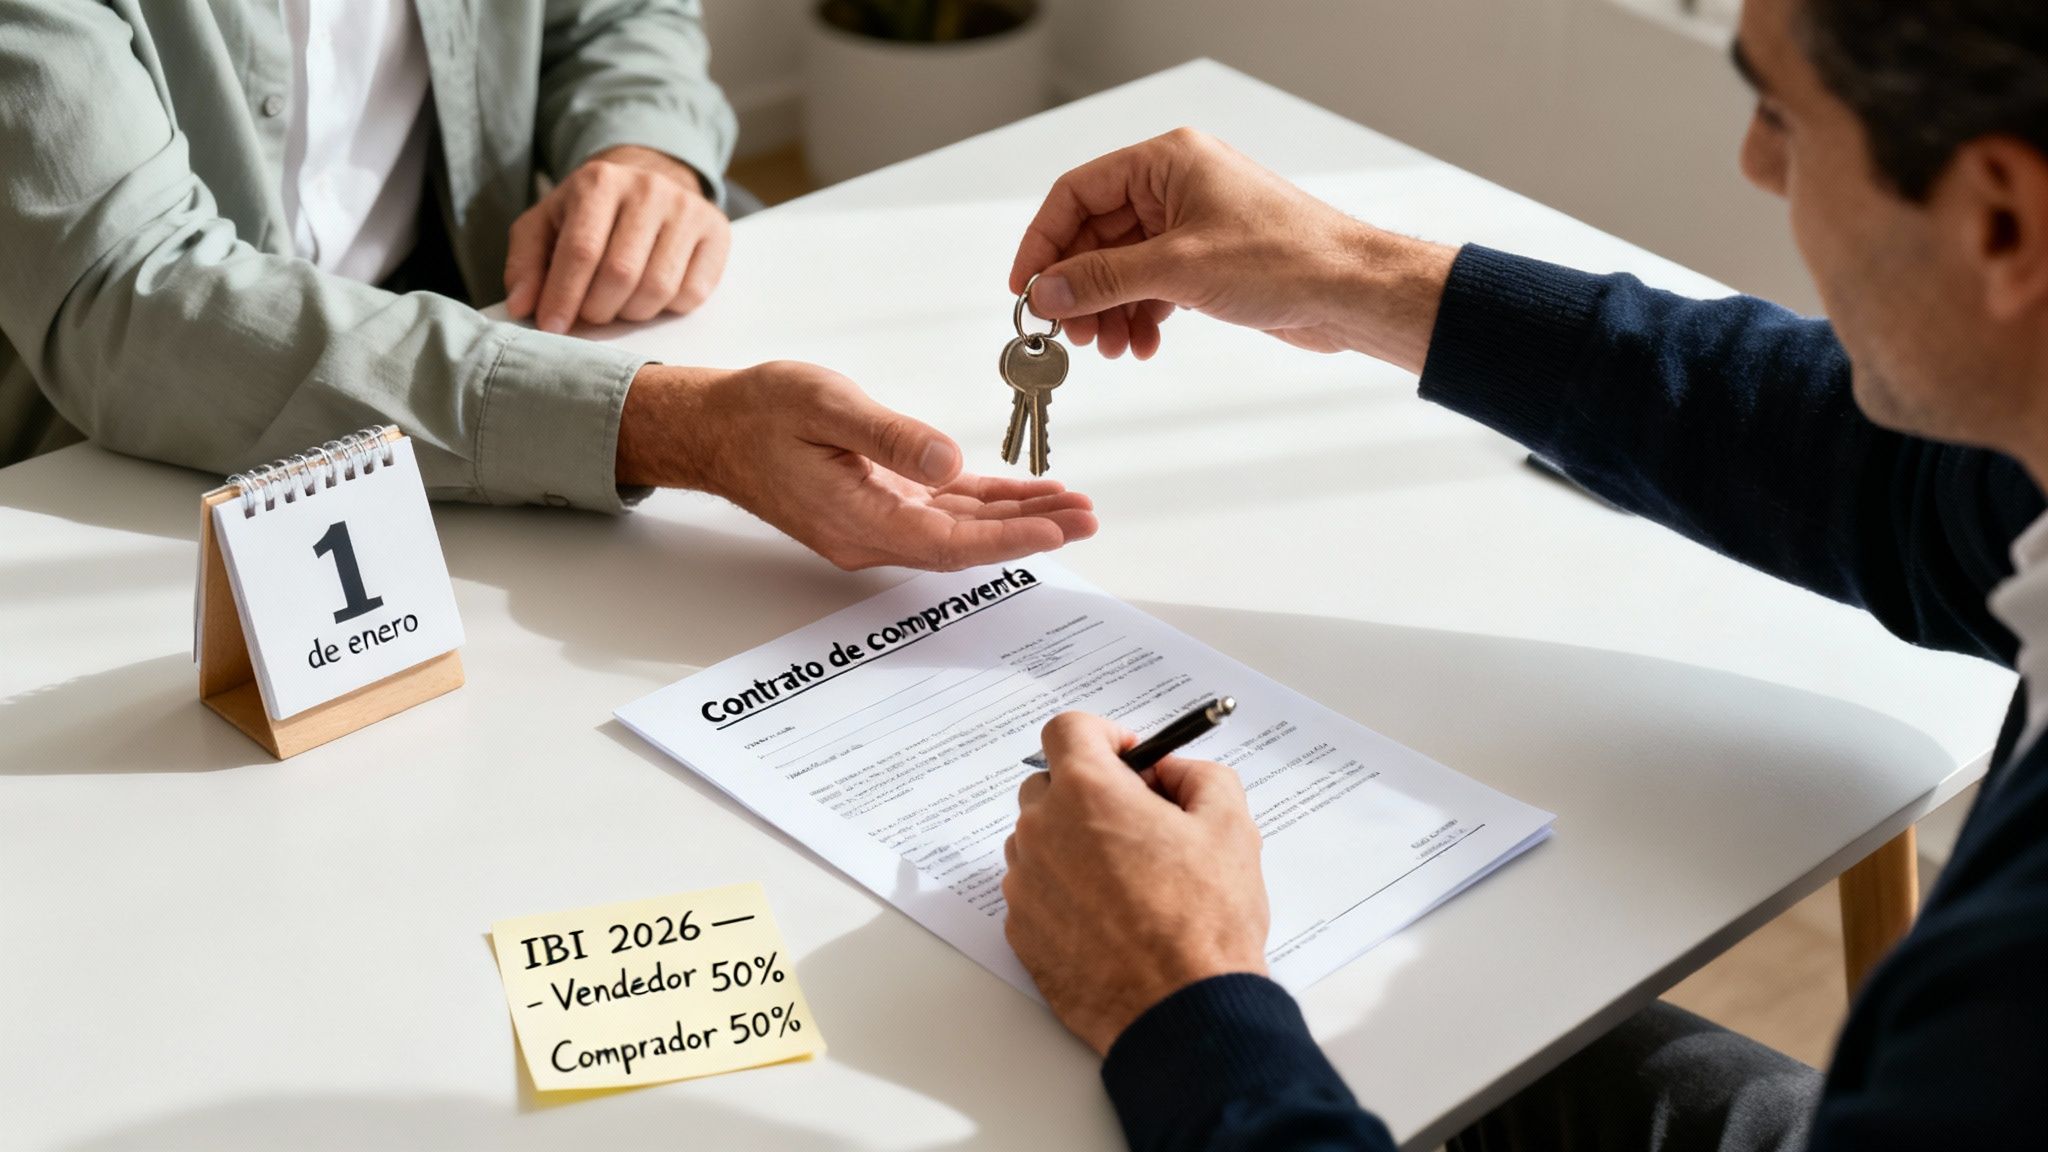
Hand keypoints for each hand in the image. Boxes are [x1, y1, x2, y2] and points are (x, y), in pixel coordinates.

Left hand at [505, 145, 730, 332]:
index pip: (581, 251)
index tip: (552, 327)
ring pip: (657, 289)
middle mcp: (649, 188)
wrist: (647, 183)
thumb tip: (521, 306)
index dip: (563, 296)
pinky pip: (692, 294)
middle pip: (621, 274)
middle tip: (589, 314)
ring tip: (618, 303)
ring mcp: (688, 209)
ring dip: (631, 313)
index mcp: (599, 181)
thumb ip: (526, 264)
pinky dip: (666, 308)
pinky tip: (650, 294)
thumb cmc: (589, 214)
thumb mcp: (546, 226)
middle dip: (597, 309)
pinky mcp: (717, 232)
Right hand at [617, 362, 1097, 569]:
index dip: (1009, 538)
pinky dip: (985, 505)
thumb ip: (888, 435)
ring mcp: (874, 525)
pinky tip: (1023, 496)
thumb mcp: (825, 404)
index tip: (1058, 529)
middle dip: (1029, 532)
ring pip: (960, 531)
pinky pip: (942, 513)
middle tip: (1087, 519)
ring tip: (1072, 507)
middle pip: (965, 545)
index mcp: (857, 517)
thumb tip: (949, 460)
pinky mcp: (877, 506)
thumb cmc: (760, 411)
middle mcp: (870, 534)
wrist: (712, 428)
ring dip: (1015, 519)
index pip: (950, 541)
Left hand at [1002, 712, 1268, 1053]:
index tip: (1129, 757)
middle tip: (1139, 822)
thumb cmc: (1205, 924)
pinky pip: (1036, 890)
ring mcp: (1025, 885)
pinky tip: (1111, 917)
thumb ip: (1199, 775)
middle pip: (1049, 785)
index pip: (1068, 730)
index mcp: (1087, 793)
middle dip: (1090, 792)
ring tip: (1129, 879)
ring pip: (1040, 840)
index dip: (1103, 735)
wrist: (1180, 1011)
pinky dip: (1065, 891)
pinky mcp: (1021, 932)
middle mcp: (1042, 832)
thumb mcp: (1231, 825)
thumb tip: (1172, 772)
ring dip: (1074, 844)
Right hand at [1009, 128, 1457, 370]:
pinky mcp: (1207, 261)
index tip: (1025, 288)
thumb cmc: (1285, 259)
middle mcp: (1176, 186)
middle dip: (1080, 287)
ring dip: (1108, 309)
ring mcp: (1192, 224)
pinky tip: (1141, 345)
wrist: (1349, 292)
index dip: (1044, 241)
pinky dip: (1139, 316)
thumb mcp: (1178, 269)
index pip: (1077, 193)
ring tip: (1109, 347)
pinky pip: (1151, 286)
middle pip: (1096, 234)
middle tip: (1069, 332)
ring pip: (1122, 266)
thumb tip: (1045, 291)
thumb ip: (1102, 279)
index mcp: (1167, 161)